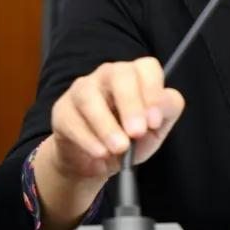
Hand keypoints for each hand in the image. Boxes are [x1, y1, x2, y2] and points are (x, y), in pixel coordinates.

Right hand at [43, 56, 184, 183]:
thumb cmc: (131, 138)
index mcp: (137, 74)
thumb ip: (167, 112)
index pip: (148, 67)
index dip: (153, 91)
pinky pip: (72, 119)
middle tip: (137, 133)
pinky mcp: (62, 109)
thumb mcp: (156, 129)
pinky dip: (87, 138)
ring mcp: (84, 88)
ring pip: (91, 96)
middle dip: (130, 105)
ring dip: (106, 125)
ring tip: (119, 148)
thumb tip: (159, 108)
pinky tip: (100, 152)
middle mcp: (110, 74)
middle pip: (120, 75)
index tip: (155, 121)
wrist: (97, 162)